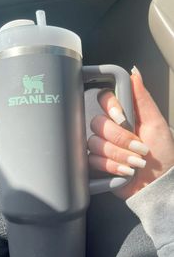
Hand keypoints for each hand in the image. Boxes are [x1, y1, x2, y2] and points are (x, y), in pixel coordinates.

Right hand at [88, 66, 173, 199]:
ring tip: (136, 163)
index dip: (110, 107)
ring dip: (118, 155)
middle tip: (140, 148)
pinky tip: (125, 172)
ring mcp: (102, 146)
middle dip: (120, 138)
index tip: (123, 118)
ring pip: (94, 143)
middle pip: (97, 123)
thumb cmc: (163, 154)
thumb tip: (134, 72)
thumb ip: (142, 98)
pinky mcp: (97, 163)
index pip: (104, 99)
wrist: (158, 184)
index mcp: (123, 116)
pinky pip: (93, 160)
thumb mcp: (156, 123)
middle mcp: (110, 129)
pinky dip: (112, 166)